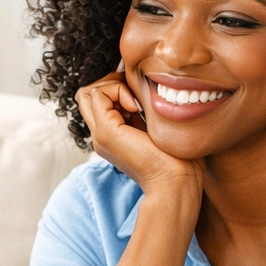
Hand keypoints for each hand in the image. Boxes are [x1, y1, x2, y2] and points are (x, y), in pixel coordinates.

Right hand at [76, 67, 202, 196]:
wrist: (175, 182)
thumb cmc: (177, 159)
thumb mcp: (157, 127)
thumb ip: (144, 111)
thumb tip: (142, 86)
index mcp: (114, 135)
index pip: (99, 100)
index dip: (116, 88)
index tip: (140, 97)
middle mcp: (102, 136)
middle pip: (88, 95)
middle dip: (110, 83)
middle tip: (134, 92)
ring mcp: (101, 135)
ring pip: (89, 92)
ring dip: (113, 85)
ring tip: (135, 101)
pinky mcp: (105, 132)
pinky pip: (98, 94)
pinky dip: (117, 90)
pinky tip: (135, 107)